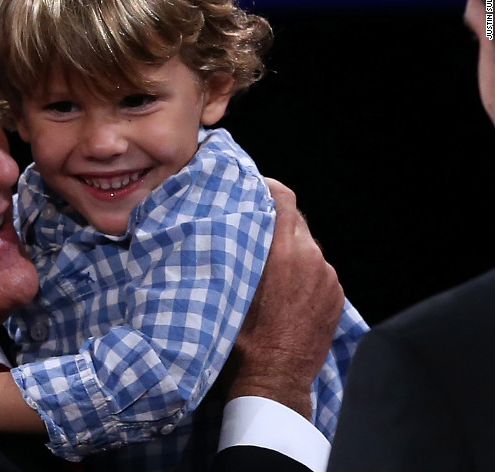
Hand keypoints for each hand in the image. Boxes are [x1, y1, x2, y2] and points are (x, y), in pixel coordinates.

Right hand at [221, 179, 343, 419]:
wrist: (274, 379)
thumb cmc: (242, 337)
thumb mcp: (229, 286)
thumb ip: (236, 249)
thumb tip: (230, 222)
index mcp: (285, 252)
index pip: (282, 198)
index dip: (266, 187)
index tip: (251, 189)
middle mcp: (313, 258)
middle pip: (296, 221)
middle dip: (275, 222)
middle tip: (251, 231)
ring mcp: (329, 278)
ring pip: (307, 246)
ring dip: (289, 249)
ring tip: (267, 267)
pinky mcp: (336, 297)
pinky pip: (318, 270)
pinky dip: (302, 272)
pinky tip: (284, 291)